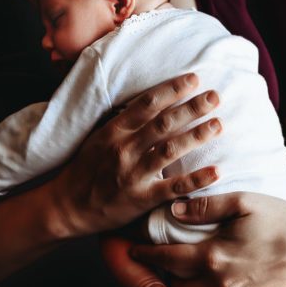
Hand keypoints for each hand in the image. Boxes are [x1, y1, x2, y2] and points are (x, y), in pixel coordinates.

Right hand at [50, 73, 222, 236]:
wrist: (66, 208)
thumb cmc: (84, 170)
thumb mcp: (97, 138)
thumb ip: (122, 122)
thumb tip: (150, 101)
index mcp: (113, 131)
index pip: (146, 104)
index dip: (172, 89)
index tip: (193, 78)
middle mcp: (124, 149)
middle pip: (163, 123)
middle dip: (192, 107)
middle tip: (215, 96)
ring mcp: (133, 174)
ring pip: (170, 150)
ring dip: (197, 136)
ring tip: (219, 124)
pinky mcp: (141, 199)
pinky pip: (174, 187)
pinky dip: (196, 179)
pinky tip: (217, 172)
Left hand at [129, 192, 285, 286]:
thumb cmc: (278, 216)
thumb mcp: (241, 201)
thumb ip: (204, 207)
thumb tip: (173, 208)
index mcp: (213, 255)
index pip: (167, 259)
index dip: (145, 254)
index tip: (133, 250)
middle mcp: (222, 282)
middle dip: (168, 278)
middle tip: (166, 263)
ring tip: (194, 270)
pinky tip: (224, 275)